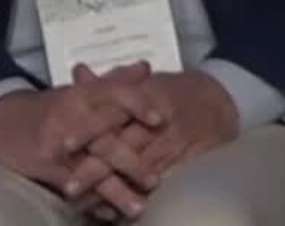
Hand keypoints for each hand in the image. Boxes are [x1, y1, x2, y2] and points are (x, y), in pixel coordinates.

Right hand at [0, 61, 152, 192]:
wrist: (3, 121)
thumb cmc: (52, 107)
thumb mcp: (81, 90)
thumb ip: (115, 81)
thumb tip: (146, 67)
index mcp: (81, 94)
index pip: (113, 93)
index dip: (137, 105)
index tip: (161, 120)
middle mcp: (69, 116)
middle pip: (104, 139)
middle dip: (131, 162)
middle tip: (156, 180)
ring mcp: (56, 143)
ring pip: (90, 168)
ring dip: (115, 190)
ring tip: (138, 207)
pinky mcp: (45, 164)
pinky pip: (72, 186)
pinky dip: (93, 203)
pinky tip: (110, 215)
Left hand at [60, 68, 239, 220]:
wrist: (220, 102)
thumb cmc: (173, 90)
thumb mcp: (143, 81)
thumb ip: (110, 82)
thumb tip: (78, 73)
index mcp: (142, 97)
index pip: (110, 115)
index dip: (87, 130)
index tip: (64, 145)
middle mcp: (155, 125)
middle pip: (120, 150)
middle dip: (94, 171)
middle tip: (69, 188)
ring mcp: (171, 148)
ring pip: (137, 174)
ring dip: (113, 192)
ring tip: (88, 205)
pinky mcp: (184, 166)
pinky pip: (159, 186)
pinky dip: (138, 198)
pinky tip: (120, 212)